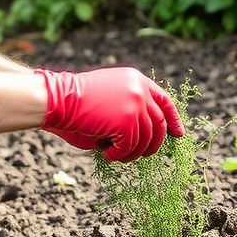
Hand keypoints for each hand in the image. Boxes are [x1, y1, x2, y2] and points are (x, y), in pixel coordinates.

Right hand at [36, 67, 184, 161]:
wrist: (58, 99)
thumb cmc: (77, 102)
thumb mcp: (111, 96)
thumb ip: (131, 108)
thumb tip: (148, 135)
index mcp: (136, 80)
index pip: (165, 101)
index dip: (173, 119)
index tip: (178, 134)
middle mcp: (139, 90)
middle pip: (159, 125)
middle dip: (153, 144)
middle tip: (143, 155)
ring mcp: (135, 106)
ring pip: (146, 140)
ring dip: (132, 153)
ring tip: (116, 154)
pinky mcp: (127, 122)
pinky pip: (130, 148)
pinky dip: (120, 156)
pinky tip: (107, 154)